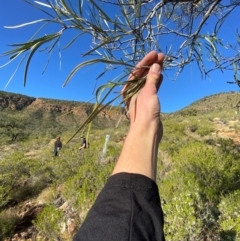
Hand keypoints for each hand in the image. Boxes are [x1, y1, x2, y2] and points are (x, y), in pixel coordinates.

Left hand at [112, 51, 163, 179]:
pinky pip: (152, 88)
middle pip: (142, 75)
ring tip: (163, 62)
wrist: (148, 130)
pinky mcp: (148, 101)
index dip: (146, 61)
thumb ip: (152, 78)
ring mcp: (141, 96)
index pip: (136, 71)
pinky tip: (162, 75)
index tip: (155, 53)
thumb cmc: (145, 111)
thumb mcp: (148, 92)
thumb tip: (156, 66)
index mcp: (128, 89)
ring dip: (155, 72)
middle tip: (161, 56)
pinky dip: (157, 81)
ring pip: (148, 81)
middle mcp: (133, 92)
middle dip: (151, 65)